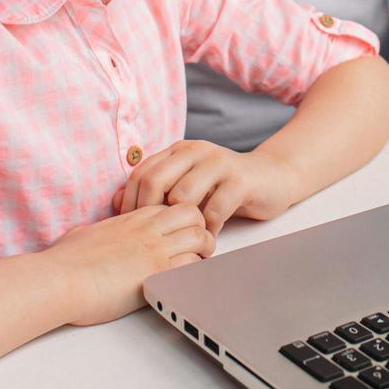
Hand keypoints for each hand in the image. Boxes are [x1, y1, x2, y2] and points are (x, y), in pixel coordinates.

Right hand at [44, 203, 213, 325]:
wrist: (58, 279)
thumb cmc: (64, 261)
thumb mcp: (84, 235)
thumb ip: (98, 232)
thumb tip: (90, 236)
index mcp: (131, 218)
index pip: (172, 205)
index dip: (182, 218)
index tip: (181, 234)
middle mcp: (146, 229)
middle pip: (193, 214)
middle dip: (201, 228)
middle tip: (197, 247)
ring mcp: (153, 250)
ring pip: (200, 236)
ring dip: (204, 251)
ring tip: (197, 264)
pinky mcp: (155, 274)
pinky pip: (191, 265)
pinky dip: (195, 272)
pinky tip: (186, 281)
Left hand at [112, 140, 300, 235]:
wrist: (272, 177)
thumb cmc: (224, 186)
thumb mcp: (187, 183)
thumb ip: (157, 189)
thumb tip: (115, 202)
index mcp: (179, 150)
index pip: (141, 172)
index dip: (130, 202)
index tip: (130, 227)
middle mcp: (196, 151)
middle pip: (156, 180)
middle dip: (150, 212)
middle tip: (156, 236)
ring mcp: (219, 163)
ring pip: (183, 196)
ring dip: (181, 223)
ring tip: (185, 237)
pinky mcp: (240, 180)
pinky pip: (214, 209)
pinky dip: (208, 230)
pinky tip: (209, 237)